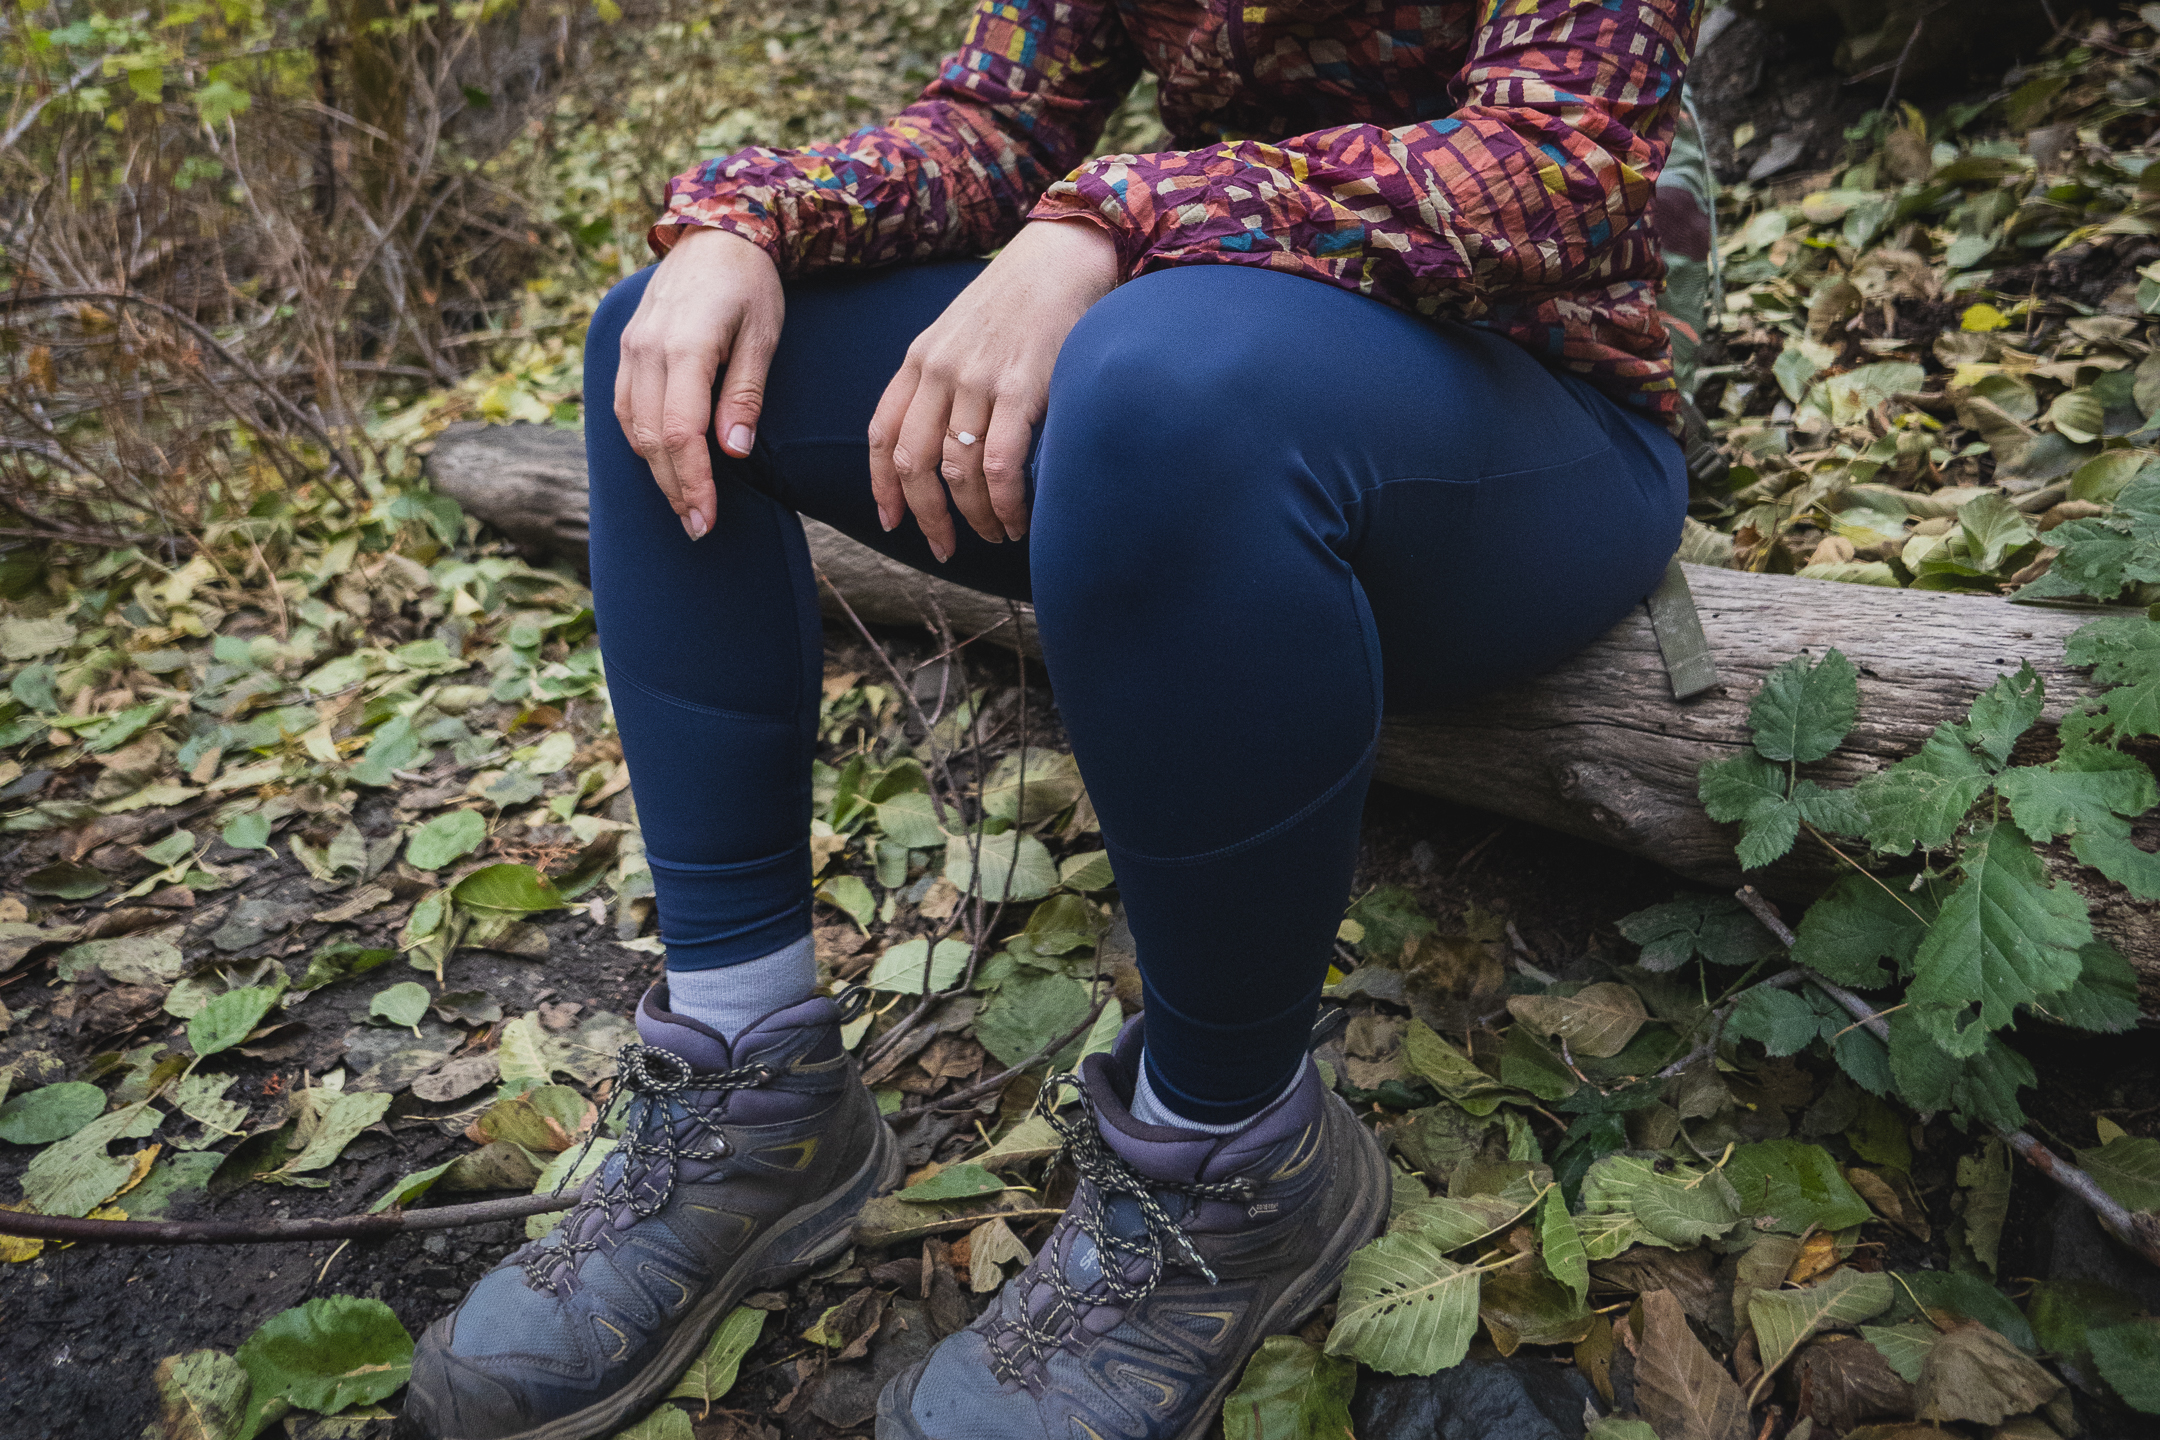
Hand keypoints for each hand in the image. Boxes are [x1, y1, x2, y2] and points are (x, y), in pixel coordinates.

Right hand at [614, 226, 784, 539]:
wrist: (715, 231)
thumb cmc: (750, 284)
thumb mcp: (763, 335)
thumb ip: (745, 394)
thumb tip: (733, 451)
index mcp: (685, 347)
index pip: (681, 433)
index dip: (693, 481)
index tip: (708, 518)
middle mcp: (647, 349)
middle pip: (651, 438)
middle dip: (674, 488)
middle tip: (699, 527)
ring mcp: (630, 347)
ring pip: (632, 425)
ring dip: (655, 470)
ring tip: (684, 504)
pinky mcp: (626, 347)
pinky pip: (625, 405)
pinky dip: (641, 440)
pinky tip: (662, 463)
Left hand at [869, 219, 1119, 559]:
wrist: (1068, 253)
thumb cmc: (1024, 297)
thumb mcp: (964, 330)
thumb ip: (947, 376)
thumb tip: (949, 439)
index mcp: (920, 357)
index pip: (883, 434)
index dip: (882, 487)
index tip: (893, 523)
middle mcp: (939, 370)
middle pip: (914, 463)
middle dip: (926, 517)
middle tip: (945, 548)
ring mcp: (977, 380)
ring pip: (957, 472)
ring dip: (975, 517)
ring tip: (996, 533)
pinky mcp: (1020, 389)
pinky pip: (999, 467)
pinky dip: (1006, 504)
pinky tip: (1019, 518)